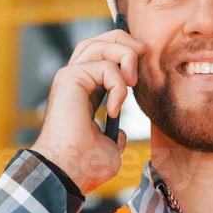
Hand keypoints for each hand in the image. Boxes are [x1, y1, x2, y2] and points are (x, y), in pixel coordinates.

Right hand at [29, 25, 146, 194]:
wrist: (69, 172)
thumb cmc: (85, 166)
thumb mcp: (110, 147)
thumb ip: (114, 135)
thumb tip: (119, 134)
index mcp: (83, 93)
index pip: (102, 57)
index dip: (124, 54)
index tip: (140, 71)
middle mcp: (74, 80)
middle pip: (99, 40)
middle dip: (126, 42)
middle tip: (143, 55)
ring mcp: (70, 77)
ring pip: (101, 44)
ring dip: (125, 57)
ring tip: (131, 83)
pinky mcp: (70, 78)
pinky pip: (105, 67)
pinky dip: (118, 86)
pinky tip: (114, 109)